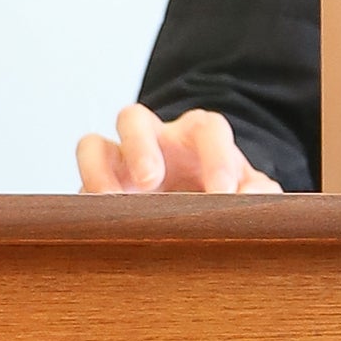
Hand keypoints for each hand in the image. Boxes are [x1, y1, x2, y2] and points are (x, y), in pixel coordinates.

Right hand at [74, 102, 281, 195]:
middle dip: (140, 148)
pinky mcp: (97, 186)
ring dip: (100, 170)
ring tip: (112, 201)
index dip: (216, 157)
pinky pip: (80, 185)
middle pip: (135, 120)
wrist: (194, 212)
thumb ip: (260, 193)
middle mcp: (154, 140)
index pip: (207, 131)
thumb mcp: (248, 193)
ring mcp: (118, 161)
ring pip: (94, 144)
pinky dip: (85, 194)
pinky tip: (97, 219)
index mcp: (197, 136)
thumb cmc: (221, 195)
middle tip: (151, 182)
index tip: (224, 193)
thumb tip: (253, 197)